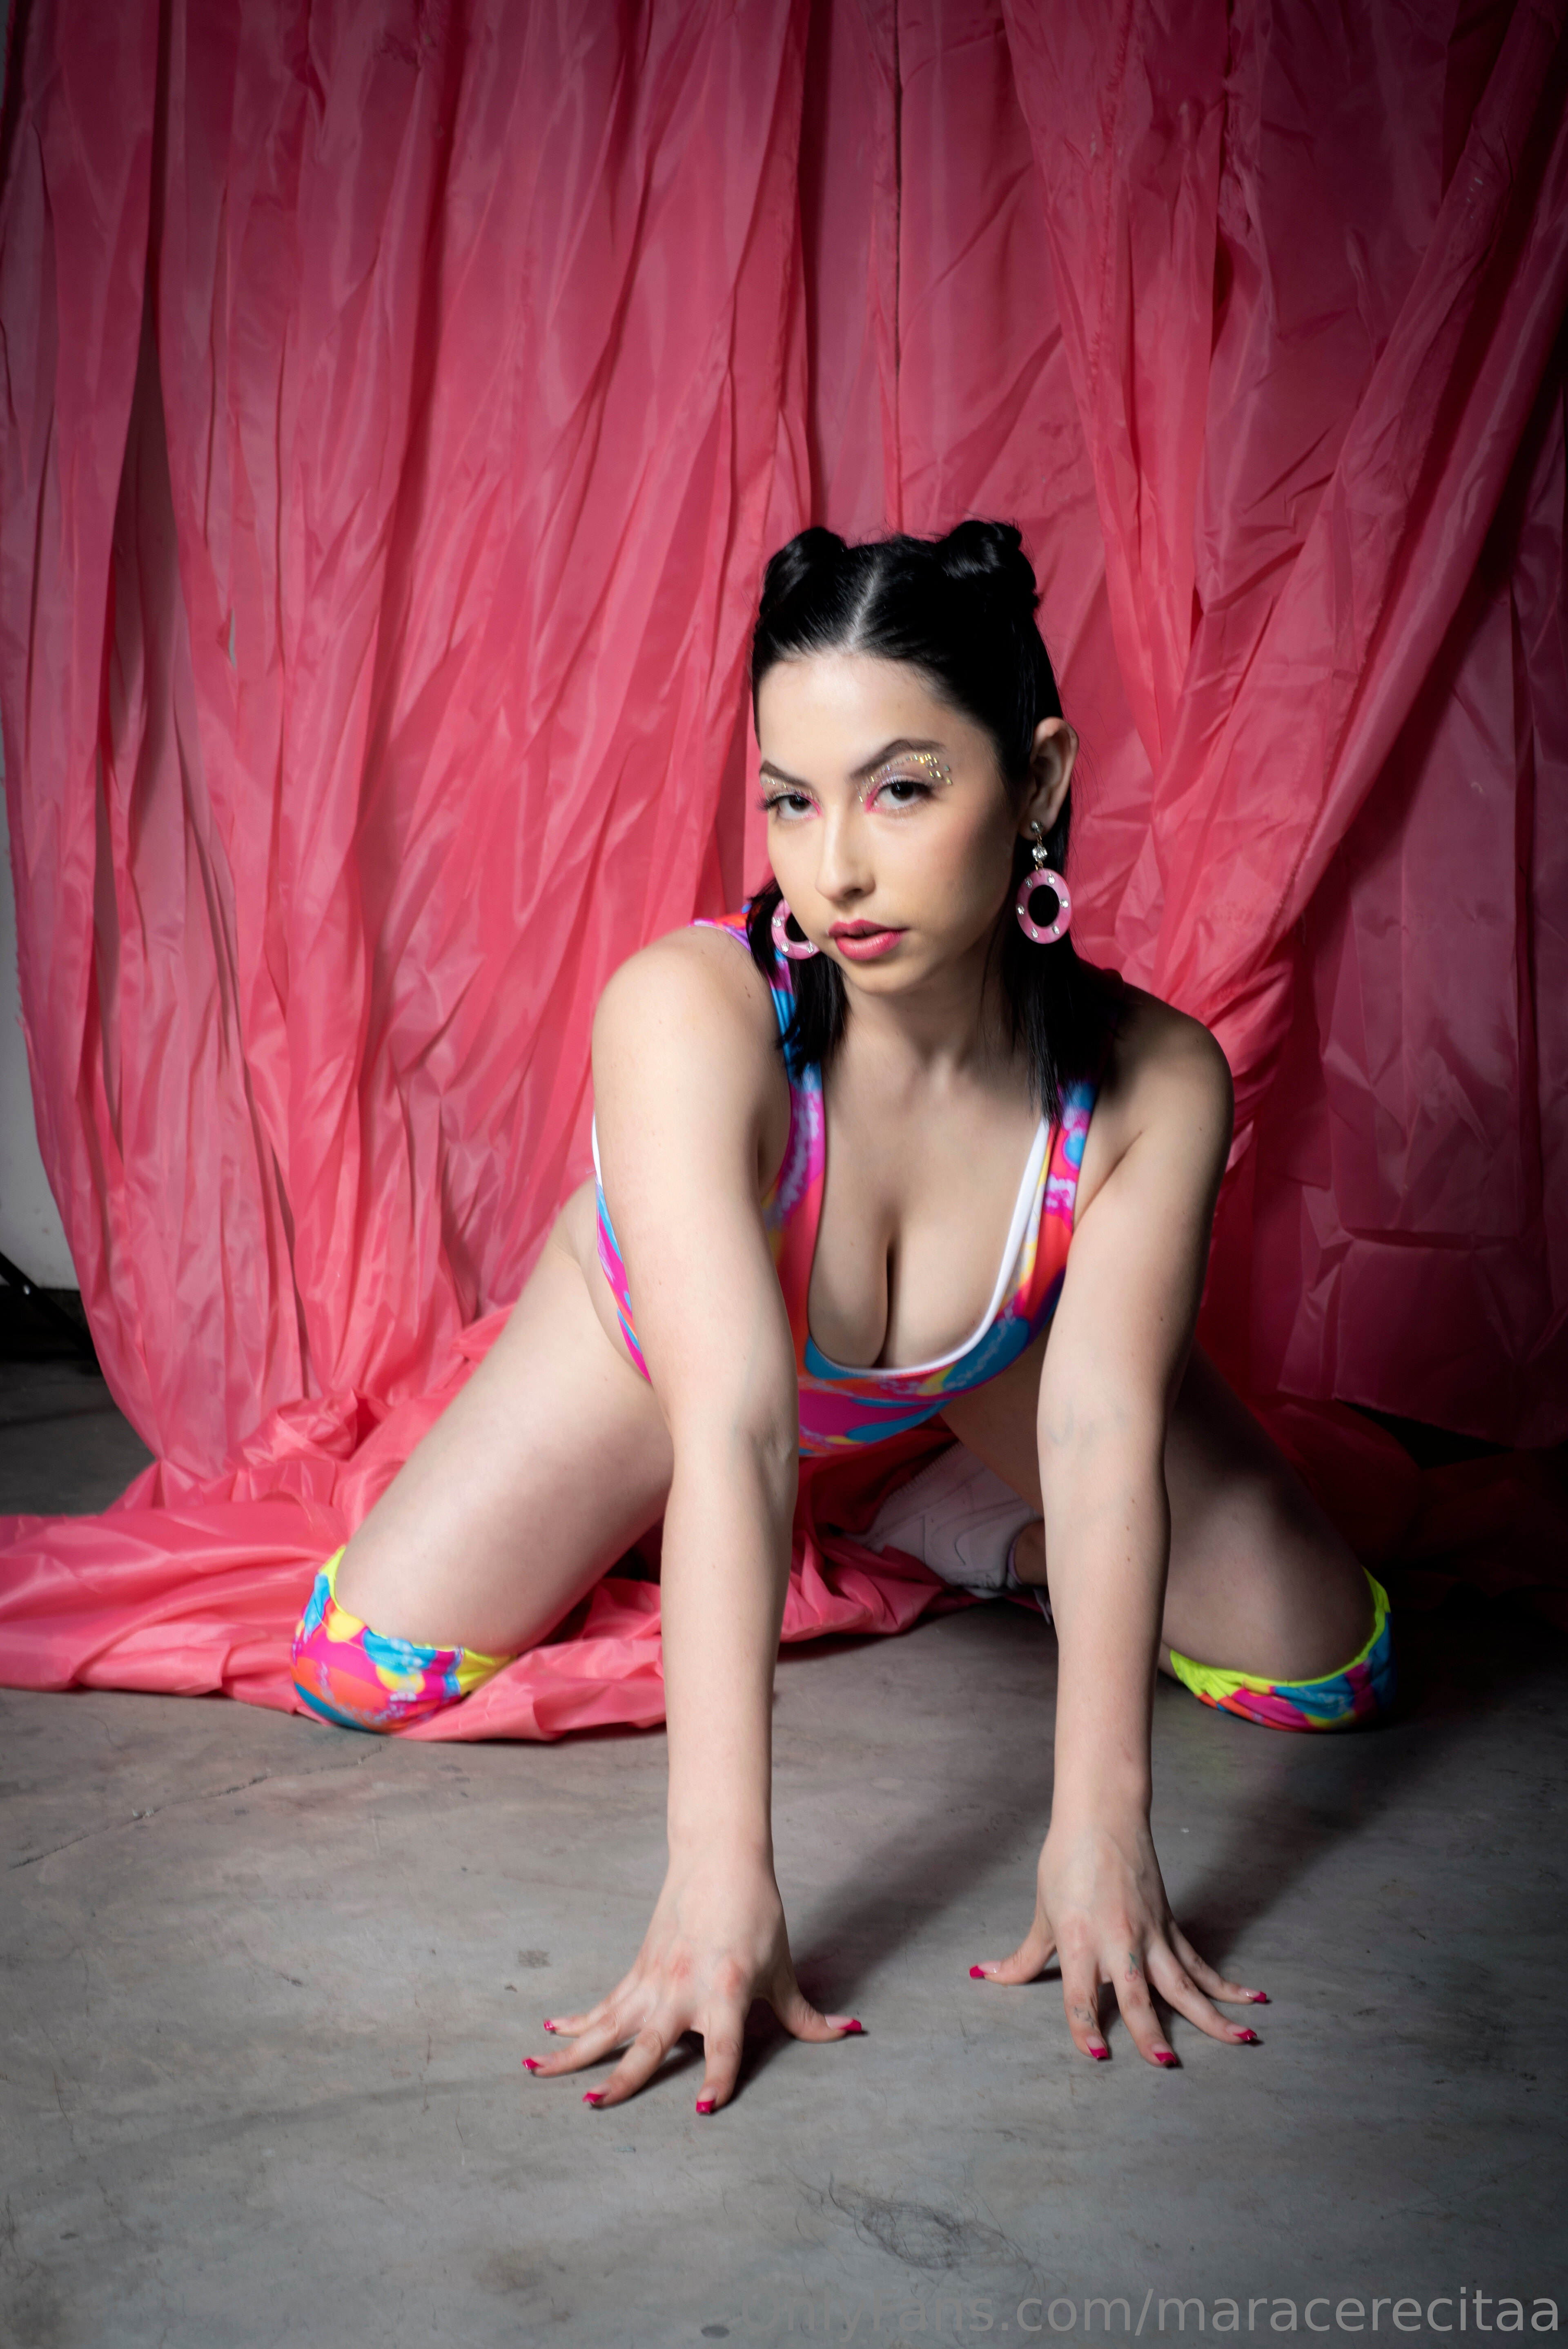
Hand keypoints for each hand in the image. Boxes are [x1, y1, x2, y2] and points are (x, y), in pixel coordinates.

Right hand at [523, 1852, 859, 2111]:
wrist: (721, 1860)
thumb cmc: (757, 1915)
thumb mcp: (782, 1968)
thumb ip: (804, 2014)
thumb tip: (848, 2034)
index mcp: (725, 1990)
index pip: (723, 2047)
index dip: (719, 2079)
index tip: (705, 2108)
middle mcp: (682, 1989)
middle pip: (647, 2043)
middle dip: (622, 2078)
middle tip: (595, 2106)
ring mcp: (654, 1980)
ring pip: (606, 2024)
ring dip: (573, 2051)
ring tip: (535, 2071)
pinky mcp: (639, 1970)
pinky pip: (603, 2003)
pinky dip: (575, 2020)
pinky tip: (549, 2036)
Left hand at [970, 1810, 1266, 2063]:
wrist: (1101, 1814)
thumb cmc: (1065, 1861)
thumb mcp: (1042, 1912)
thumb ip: (1025, 1956)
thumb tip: (987, 1976)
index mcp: (1080, 1939)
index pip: (1081, 1995)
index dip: (1086, 2028)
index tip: (1097, 2056)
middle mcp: (1118, 1940)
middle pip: (1137, 1995)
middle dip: (1151, 2033)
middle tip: (1165, 2065)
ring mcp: (1150, 1934)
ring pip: (1183, 1983)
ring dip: (1212, 2016)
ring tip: (1242, 2041)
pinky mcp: (1170, 1926)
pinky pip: (1199, 1962)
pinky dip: (1225, 1984)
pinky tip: (1250, 2000)